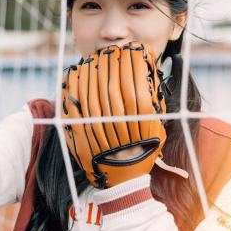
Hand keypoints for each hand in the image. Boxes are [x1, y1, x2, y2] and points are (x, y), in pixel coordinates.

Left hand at [61, 42, 166, 187]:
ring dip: (93, 72)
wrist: (122, 180)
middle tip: (112, 50)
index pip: (136, 84)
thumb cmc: (143, 151)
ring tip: (95, 58)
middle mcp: (119, 124)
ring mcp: (98, 129)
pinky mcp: (80, 134)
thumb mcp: (157, 128)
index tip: (132, 50)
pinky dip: (74, 87)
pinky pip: (75, 105)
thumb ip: (154, 103)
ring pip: (93, 93)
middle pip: (113, 86)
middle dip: (113, 64)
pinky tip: (76, 72)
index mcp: (141, 122)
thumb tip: (151, 74)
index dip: (133, 64)